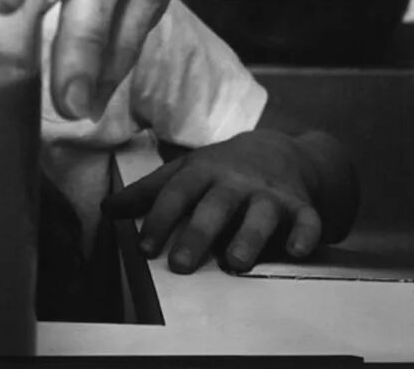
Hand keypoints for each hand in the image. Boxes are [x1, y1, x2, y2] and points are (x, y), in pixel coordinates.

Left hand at [101, 130, 323, 273]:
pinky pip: (306, 220)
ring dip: (248, 236)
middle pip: (215, 206)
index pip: (177, 193)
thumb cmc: (221, 169)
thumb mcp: (184, 171)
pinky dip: (305, 234)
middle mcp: (235, 181)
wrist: (280, 150)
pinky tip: (296, 250)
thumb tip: (107, 209)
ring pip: (260, 214)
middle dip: (198, 234)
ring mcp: (269, 193)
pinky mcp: (301, 206)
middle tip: (180, 264)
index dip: (159, 219)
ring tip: (235, 263)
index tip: (145, 248)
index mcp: (203, 171)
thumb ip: (148, 192)